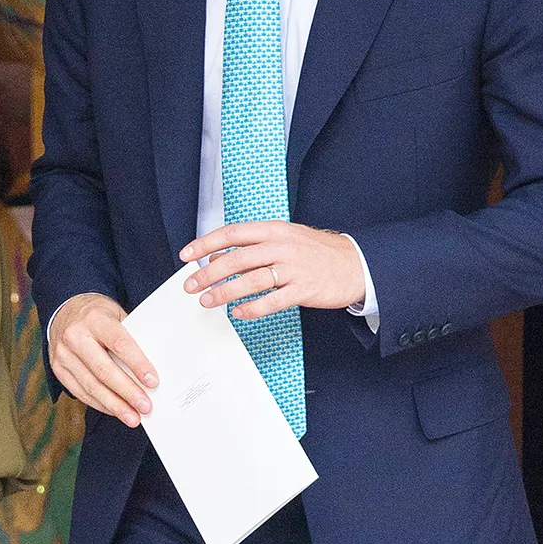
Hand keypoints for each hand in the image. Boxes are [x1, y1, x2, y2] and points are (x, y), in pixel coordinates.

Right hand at [48, 291, 158, 428]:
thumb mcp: (116, 315)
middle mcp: (75, 336)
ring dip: (114, 405)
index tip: (153, 382)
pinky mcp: (58, 369)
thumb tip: (153, 367)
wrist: (65, 311)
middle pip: (104, 370)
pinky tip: (115, 411)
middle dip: (127, 391)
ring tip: (132, 417)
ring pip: (91, 385)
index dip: (137, 364)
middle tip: (145, 407)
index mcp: (94, 319)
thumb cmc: (98, 315)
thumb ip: (131, 336)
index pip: (119, 343)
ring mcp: (63, 354)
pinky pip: (80, 392)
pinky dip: (100, 404)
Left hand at [180, 221, 365, 317]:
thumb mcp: (284, 239)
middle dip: (208, 273)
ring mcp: (293, 268)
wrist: (356, 264)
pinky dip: (252, 308)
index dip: (205, 244)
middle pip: (236, 258)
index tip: (186, 255)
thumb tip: (218, 258)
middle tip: (190, 285)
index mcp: (274, 230)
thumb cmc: (316, 253)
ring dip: (225, 292)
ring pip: (250, 280)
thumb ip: (253, 247)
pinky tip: (238, 313)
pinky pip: (272, 301)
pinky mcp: (303, 289)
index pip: (232, 233)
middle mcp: (281, 246)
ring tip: (207, 301)